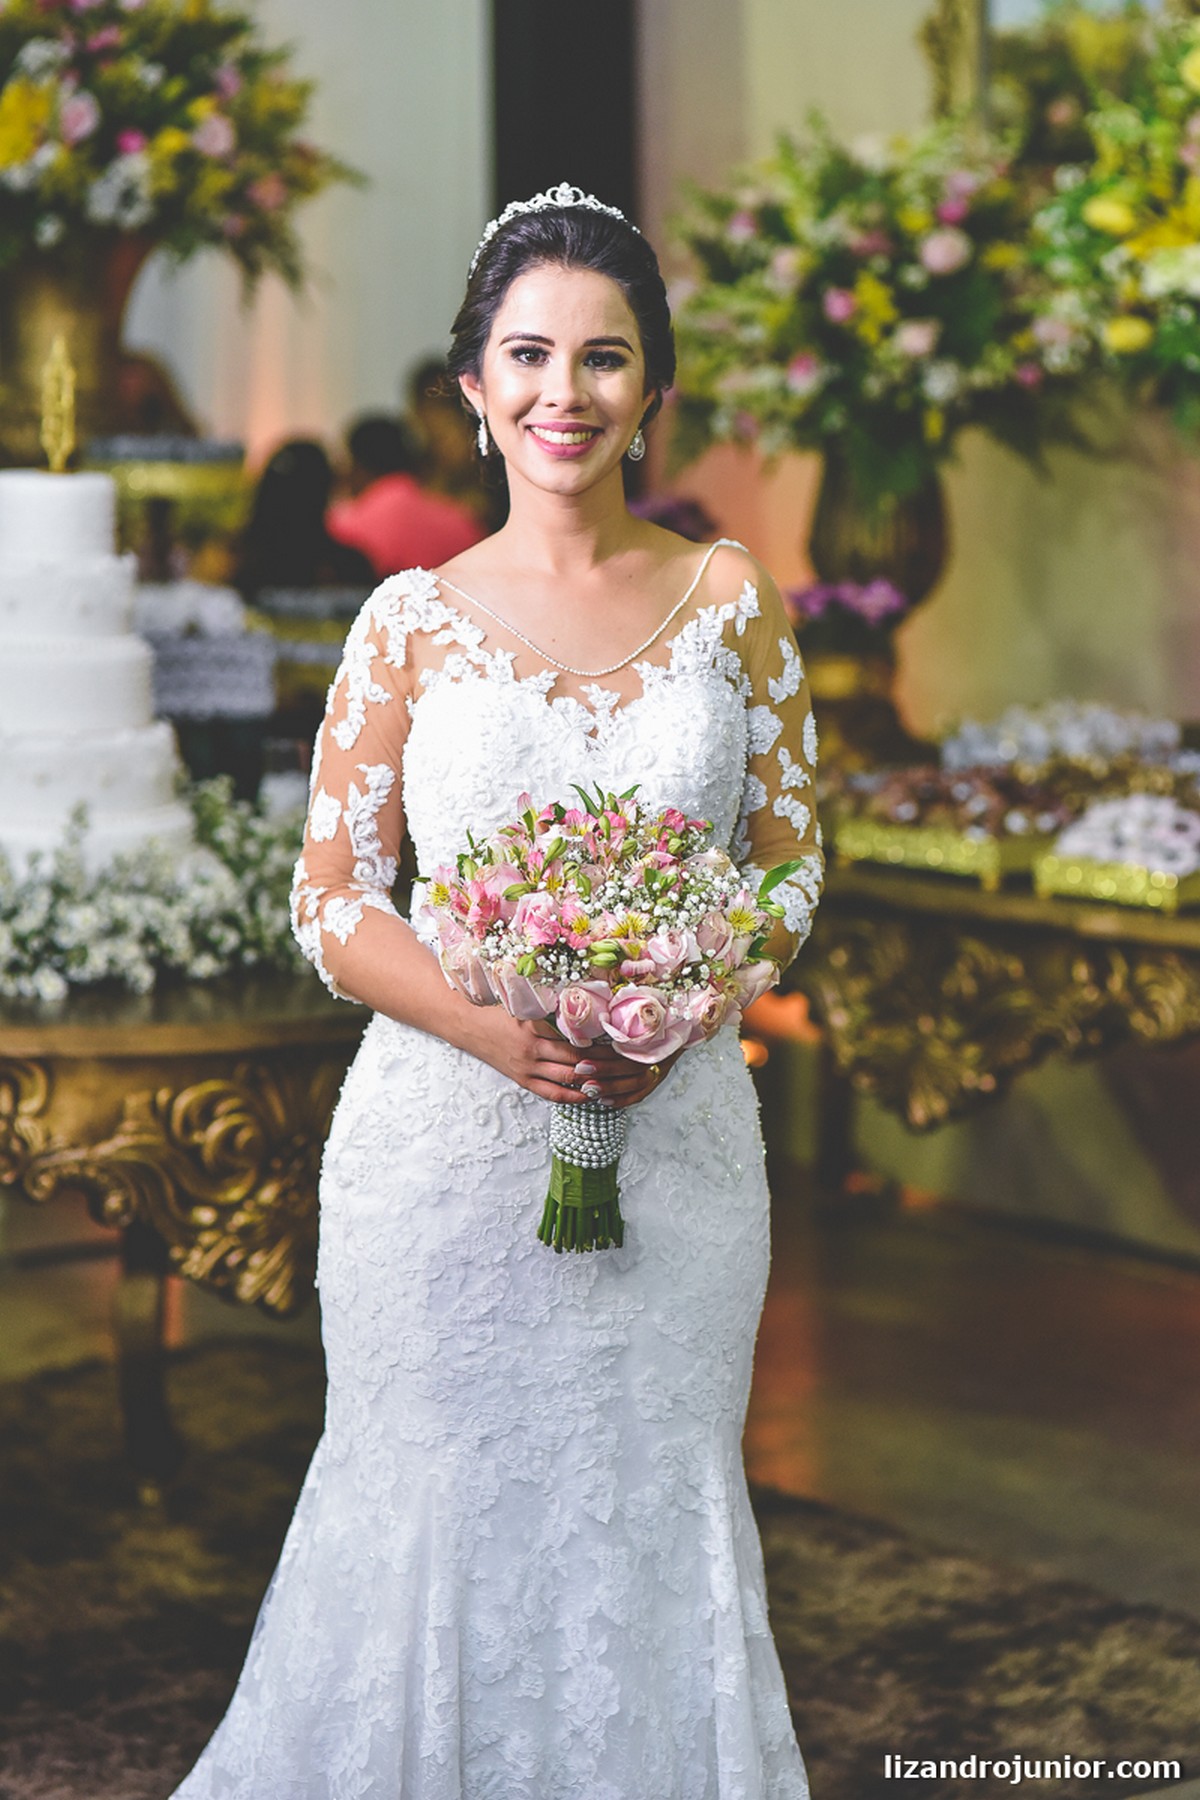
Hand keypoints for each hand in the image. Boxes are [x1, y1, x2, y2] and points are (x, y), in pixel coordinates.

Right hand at [465, 1009, 678, 1106]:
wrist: (464, 1022)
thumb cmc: (496, 1006)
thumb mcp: (523, 1001)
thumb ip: (550, 1004)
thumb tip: (583, 1002)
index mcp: (534, 1028)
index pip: (575, 1038)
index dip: (601, 1043)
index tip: (622, 1041)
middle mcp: (532, 1051)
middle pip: (577, 1061)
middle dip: (604, 1064)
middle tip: (628, 1063)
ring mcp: (527, 1068)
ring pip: (567, 1079)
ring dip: (593, 1081)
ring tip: (616, 1079)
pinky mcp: (522, 1080)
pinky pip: (552, 1094)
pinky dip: (573, 1096)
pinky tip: (590, 1095)